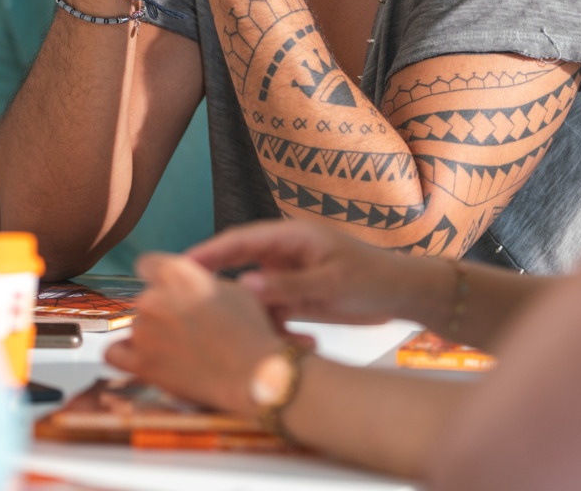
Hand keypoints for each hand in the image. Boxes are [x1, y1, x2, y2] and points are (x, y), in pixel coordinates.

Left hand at [104, 253, 283, 414]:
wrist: (254, 373)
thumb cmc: (249, 331)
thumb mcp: (231, 287)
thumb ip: (199, 279)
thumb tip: (188, 284)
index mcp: (175, 273)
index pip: (147, 264)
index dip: (158, 276)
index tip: (168, 288)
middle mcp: (153, 298)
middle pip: (145, 298)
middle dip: (162, 309)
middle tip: (187, 325)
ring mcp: (143, 331)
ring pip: (135, 325)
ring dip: (152, 332)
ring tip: (181, 347)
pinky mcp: (141, 363)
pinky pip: (114, 353)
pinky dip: (125, 353)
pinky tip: (144, 356)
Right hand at [188, 218, 434, 325]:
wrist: (402, 296)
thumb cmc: (372, 278)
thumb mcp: (331, 282)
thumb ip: (288, 284)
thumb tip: (242, 284)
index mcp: (290, 235)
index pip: (239, 240)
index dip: (206, 252)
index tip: (177, 267)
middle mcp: (283, 252)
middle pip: (237, 266)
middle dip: (215, 286)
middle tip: (184, 307)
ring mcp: (287, 275)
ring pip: (252, 295)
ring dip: (250, 316)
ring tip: (240, 334)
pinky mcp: (295, 297)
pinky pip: (270, 312)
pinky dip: (273, 328)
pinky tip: (290, 345)